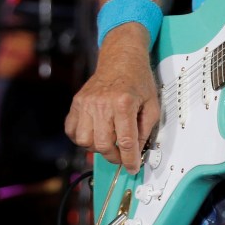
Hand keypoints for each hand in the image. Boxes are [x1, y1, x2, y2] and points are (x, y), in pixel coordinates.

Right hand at [63, 24, 158, 173]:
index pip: (126, 141)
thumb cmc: (138, 79)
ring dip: (97, 147)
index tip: (132, 167)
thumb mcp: (152, 104)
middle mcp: (102, 103)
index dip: (130, 160)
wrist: (121, 57)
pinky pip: (72, 130)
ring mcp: (87, 103)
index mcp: (124, 103)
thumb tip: (137, 151)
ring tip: (108, 140)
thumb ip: (146, 129)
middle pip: (104, 144)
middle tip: (122, 155)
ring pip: (85, 141)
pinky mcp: (77, 102)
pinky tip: (94, 133)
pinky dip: (81, 137)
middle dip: (115, 156)